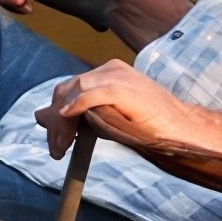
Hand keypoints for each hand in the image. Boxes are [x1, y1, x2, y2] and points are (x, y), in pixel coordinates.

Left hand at [36, 61, 221, 158]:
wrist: (182, 128)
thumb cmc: (150, 126)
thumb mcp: (106, 118)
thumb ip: (76, 116)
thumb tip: (40, 116)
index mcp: (107, 72)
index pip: (69, 88)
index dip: (55, 114)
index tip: (54, 140)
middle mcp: (109, 70)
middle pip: (66, 89)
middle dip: (55, 121)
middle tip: (56, 150)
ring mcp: (117, 76)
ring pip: (74, 92)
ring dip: (62, 123)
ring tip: (61, 148)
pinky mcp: (123, 88)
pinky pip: (91, 95)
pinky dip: (75, 108)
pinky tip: (68, 122)